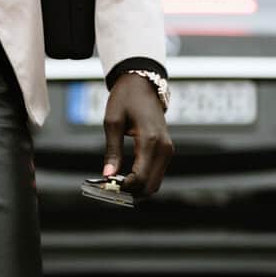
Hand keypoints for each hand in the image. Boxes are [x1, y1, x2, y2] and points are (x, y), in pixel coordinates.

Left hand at [103, 73, 172, 200]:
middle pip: (150, 185)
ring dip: (137, 188)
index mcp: (150, 139)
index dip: (124, 186)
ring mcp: (167, 149)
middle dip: (131, 192)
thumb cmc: (126, 98)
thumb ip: (112, 151)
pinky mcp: (166, 150)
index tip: (108, 186)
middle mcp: (163, 147)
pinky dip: (143, 180)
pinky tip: (127, 177)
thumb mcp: (113, 122)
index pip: (140, 176)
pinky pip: (157, 173)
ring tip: (117, 183)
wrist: (143, 84)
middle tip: (111, 189)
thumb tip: (107, 174)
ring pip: (155, 183)